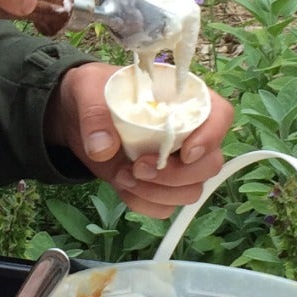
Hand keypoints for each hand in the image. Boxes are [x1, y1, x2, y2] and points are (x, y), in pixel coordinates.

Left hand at [48, 61, 232, 218]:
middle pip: (210, 163)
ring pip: (192, 190)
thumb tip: (102, 148)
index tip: (185, 153)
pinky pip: (166, 207)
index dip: (211, 136)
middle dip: (176, 175)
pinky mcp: (158, 185)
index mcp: (182, 100)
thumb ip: (94, 114)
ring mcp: (175, 162)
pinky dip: (143, 203)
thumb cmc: (95, 92)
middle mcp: (188, 133)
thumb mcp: (87, 89)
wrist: (77, 117)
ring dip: (158, 193)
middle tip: (138, 168)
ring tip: (123, 176)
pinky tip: (122, 186)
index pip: (219, 114)